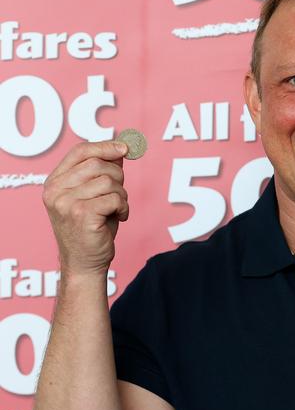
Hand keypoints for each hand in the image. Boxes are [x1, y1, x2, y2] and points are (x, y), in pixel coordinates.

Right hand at [42, 141, 128, 277]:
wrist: (85, 262)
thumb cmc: (92, 228)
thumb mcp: (94, 195)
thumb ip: (102, 172)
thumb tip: (119, 149)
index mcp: (54, 183)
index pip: (80, 152)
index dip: (104, 147)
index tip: (124, 148)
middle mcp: (55, 191)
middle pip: (97, 164)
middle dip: (118, 177)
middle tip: (119, 194)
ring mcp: (66, 203)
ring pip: (109, 181)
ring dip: (122, 195)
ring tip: (117, 209)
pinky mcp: (82, 214)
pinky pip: (114, 198)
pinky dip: (123, 207)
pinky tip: (119, 217)